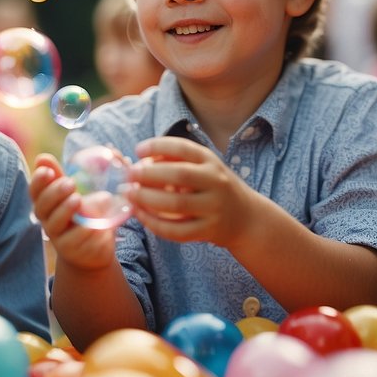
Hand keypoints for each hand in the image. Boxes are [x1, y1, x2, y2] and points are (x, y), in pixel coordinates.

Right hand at [28, 154, 116, 270]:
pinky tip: (93, 225)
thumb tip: (110, 148)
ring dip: (64, 210)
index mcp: (48, 202)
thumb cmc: (87, 216)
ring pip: (54, 223)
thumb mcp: (87, 194)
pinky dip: (83, 231)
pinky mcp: (70, 250)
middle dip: (53, 193)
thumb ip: (96, 174)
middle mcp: (47, 219)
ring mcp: (57, 236)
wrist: (92, 251)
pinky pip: (74, 240)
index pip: (35, 190)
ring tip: (77, 199)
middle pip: (42, 206)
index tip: (47, 170)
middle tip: (69, 183)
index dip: (38, 180)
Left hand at [128, 136, 257, 245]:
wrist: (247, 218)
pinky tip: (141, 215)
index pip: (183, 148)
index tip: (138, 149)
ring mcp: (214, 208)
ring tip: (129, 194)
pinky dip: (155, 224)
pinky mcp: (209, 230)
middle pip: (179, 175)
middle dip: (149, 174)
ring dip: (147, 199)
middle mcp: (215, 182)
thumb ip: (176, 161)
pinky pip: (177, 230)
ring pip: (176, 204)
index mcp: (211, 161)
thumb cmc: (215, 188)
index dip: (158, 146)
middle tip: (128, 175)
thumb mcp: (204, 167)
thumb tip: (140, 160)